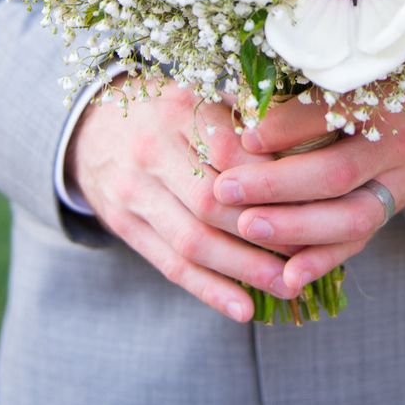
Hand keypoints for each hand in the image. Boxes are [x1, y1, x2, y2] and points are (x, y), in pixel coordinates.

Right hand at [65, 76, 300, 321]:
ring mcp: (133, 192)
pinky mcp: (124, 226)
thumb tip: (307, 144)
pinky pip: (169, 265)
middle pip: (212, 202)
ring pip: (193, 240)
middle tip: (311, 252)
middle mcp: (151, 151)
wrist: (89, 128)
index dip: (272, 180)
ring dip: (244, 269)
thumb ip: (243, 117)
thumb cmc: (164, 111)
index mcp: (177, 110)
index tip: (315, 200)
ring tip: (288, 286)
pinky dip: (209, 290)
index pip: (230, 151)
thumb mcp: (197, 96)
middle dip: (265, 232)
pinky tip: (242, 309)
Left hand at [213, 93, 404, 292]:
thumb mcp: (352, 77)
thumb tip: (239, 107)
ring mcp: (400, 185)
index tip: (244, 136)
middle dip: (277, 185)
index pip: (332, 111)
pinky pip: (358, 243)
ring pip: (351, 217)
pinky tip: (288, 276)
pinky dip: (323, 260)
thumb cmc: (378, 89)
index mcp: (386, 97)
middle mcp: (400, 144)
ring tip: (248, 227)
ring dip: (295, 227)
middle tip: (227, 189)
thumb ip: (305, 90)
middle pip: (337, 172)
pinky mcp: (392, 215)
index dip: (286, 126)